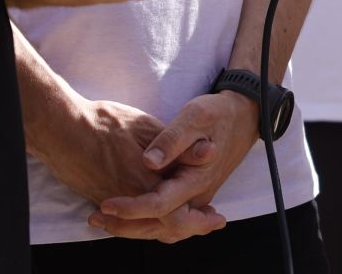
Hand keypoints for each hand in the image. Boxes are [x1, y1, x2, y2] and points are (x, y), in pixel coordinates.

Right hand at [30, 95, 217, 219]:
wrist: (61, 129)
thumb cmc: (103, 123)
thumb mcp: (145, 126)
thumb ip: (174, 145)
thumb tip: (206, 152)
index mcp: (145, 181)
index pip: (178, 214)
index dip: (200, 220)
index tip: (217, 219)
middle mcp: (130, 199)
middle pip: (165, 229)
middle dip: (192, 228)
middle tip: (211, 223)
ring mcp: (114, 202)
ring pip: (146, 228)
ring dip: (172, 228)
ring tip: (193, 222)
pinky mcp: (101, 199)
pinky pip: (129, 222)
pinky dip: (149, 223)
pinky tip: (159, 216)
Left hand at [94, 91, 257, 240]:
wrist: (245, 116)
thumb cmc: (217, 113)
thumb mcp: (196, 116)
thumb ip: (172, 139)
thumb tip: (150, 161)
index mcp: (196, 178)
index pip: (161, 205)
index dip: (131, 207)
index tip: (106, 203)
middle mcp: (198, 196)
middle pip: (160, 226)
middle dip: (125, 226)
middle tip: (95, 218)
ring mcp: (197, 199)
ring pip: (164, 228)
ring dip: (133, 227)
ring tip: (102, 219)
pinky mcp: (193, 196)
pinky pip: (169, 221)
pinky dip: (146, 223)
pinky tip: (125, 214)